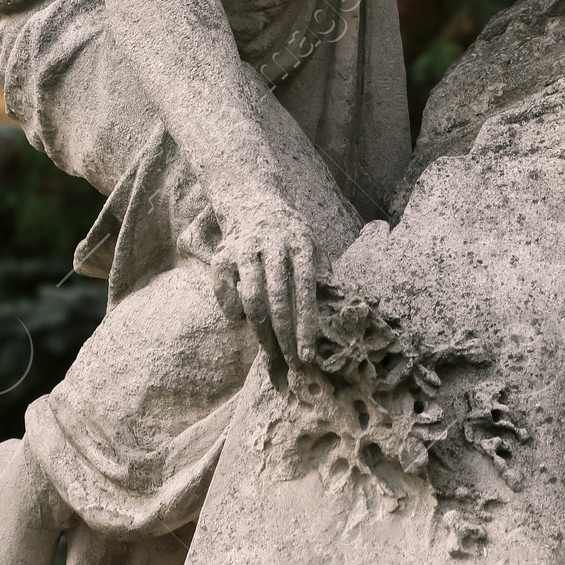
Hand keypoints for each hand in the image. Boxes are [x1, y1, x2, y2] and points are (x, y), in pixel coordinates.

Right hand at [210, 183, 321, 372]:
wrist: (251, 197)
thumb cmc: (288, 231)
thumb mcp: (311, 241)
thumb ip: (323, 271)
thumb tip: (342, 307)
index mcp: (299, 243)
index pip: (305, 289)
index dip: (306, 324)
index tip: (308, 356)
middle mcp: (272, 245)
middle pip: (278, 299)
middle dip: (285, 338)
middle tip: (291, 367)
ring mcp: (245, 248)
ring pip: (252, 298)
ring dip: (260, 332)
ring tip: (269, 355)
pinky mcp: (222, 253)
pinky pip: (223, 288)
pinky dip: (230, 308)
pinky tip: (240, 319)